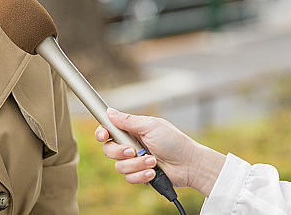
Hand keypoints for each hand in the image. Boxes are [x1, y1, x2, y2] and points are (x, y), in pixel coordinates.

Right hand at [94, 108, 225, 195]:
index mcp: (132, 130)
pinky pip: (129, 178)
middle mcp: (130, 144)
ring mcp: (134, 161)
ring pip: (119, 166)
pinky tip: (153, 172)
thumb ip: (128, 121)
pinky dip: (141, 175)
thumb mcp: (151, 126)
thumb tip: (110, 111)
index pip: (109, 130)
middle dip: (120, 152)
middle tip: (133, 150)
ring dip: (136, 164)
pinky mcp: (139, 174)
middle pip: (109, 150)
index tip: (103, 135)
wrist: (188, 164)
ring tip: (153, 161)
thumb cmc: (173, 141)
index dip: (101, 133)